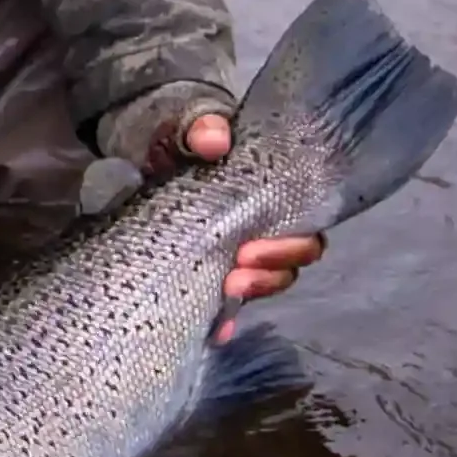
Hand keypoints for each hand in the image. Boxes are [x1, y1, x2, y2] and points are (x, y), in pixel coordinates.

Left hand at [182, 112, 324, 342]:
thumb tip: (215, 141)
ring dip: (253, 291)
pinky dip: (225, 321)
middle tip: (238, 267)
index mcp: (271, 198)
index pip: (306, 231)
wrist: (150, 150)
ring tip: (225, 287)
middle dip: (272, 272)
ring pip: (265, 284)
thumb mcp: (189, 125)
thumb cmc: (181, 137)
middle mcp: (263, 230)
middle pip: (291, 265)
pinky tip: (217, 332)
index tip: (253, 247)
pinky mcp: (209, 269)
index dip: (293, 246)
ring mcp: (237, 253)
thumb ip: (203, 126)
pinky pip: (227, 304)